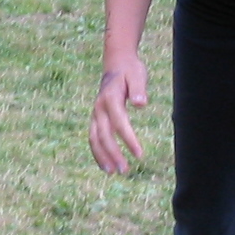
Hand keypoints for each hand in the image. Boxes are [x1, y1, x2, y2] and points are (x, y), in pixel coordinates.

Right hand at [89, 59, 149, 173]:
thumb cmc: (130, 70)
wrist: (116, 63)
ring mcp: (95, 113)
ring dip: (102, 156)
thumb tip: (141, 104)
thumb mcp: (137, 75)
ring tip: (113, 172)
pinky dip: (98, 152)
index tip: (140, 155)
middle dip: (114, 154)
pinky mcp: (96, 117)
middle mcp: (99, 107)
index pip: (119, 123)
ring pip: (94, 138)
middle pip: (104, 134)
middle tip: (125, 170)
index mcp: (110, 98)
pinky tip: (106, 165)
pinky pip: (93, 137)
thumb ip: (138, 89)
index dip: (129, 139)